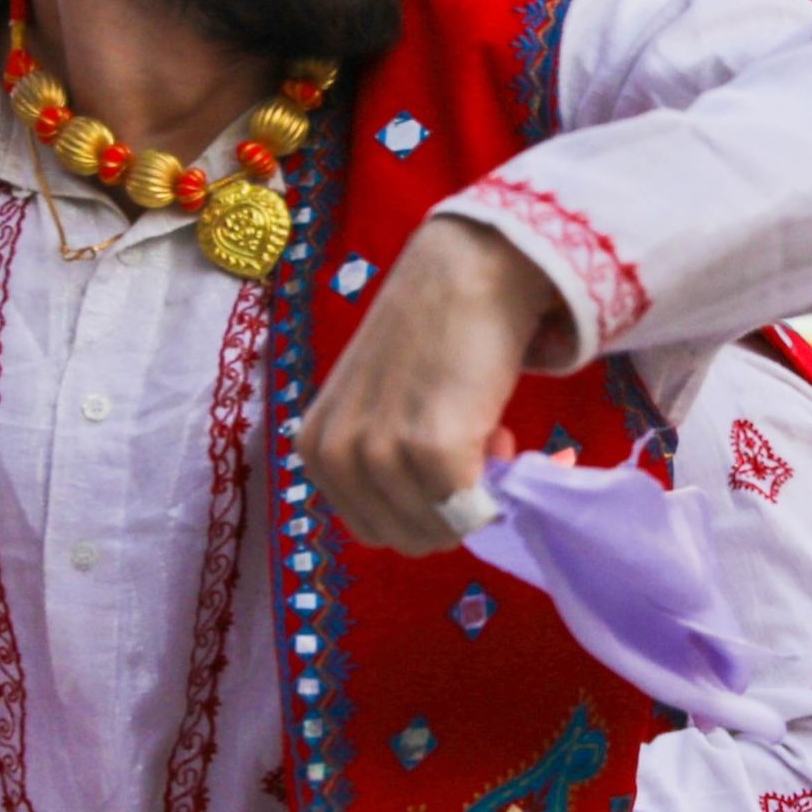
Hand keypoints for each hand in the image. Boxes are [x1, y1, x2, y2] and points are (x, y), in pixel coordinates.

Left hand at [297, 218, 565, 553]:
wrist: (466, 272)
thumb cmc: (428, 335)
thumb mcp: (376, 406)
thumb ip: (382, 462)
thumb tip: (431, 512)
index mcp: (315, 450)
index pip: (371, 528)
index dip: (419, 505)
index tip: (441, 460)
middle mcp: (336, 456)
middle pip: (404, 538)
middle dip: (446, 508)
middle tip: (470, 449)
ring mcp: (379, 454)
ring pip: (439, 530)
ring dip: (476, 494)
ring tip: (483, 431)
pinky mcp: (430, 450)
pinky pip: (470, 510)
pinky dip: (496, 486)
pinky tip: (496, 430)